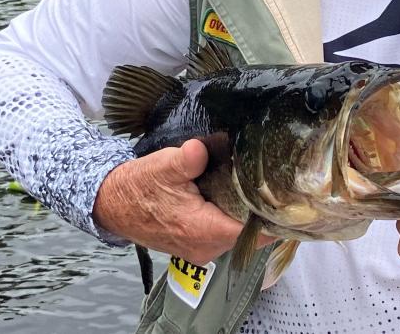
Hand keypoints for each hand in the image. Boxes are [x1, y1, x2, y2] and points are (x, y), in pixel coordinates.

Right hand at [92, 138, 273, 264]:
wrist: (112, 203)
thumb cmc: (139, 186)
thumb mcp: (162, 165)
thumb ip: (186, 159)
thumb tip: (200, 150)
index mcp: (202, 231)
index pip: (255, 232)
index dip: (274, 214)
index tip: (288, 192)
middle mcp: (206, 248)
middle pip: (253, 235)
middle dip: (267, 211)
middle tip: (281, 183)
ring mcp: (202, 250)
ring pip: (241, 235)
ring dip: (252, 215)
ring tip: (265, 187)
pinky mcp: (197, 244)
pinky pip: (228, 234)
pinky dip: (237, 217)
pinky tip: (243, 196)